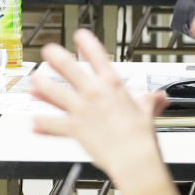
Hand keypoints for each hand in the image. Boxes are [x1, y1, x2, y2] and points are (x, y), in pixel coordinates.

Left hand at [32, 34, 166, 180]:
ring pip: (53, 92)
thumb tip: (160, 97)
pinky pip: (53, 125)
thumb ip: (151, 102)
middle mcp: (93, 93)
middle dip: (55, 56)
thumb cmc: (140, 136)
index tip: (79, 34)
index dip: (86, 42)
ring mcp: (81, 110)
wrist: (134, 159)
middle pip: (68, 67)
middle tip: (48, 50)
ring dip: (41, 86)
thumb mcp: (148, 112)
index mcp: (111, 85)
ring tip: (34, 82)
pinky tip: (34, 123)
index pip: (97, 55)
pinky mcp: (74, 128)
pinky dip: (43, 125)